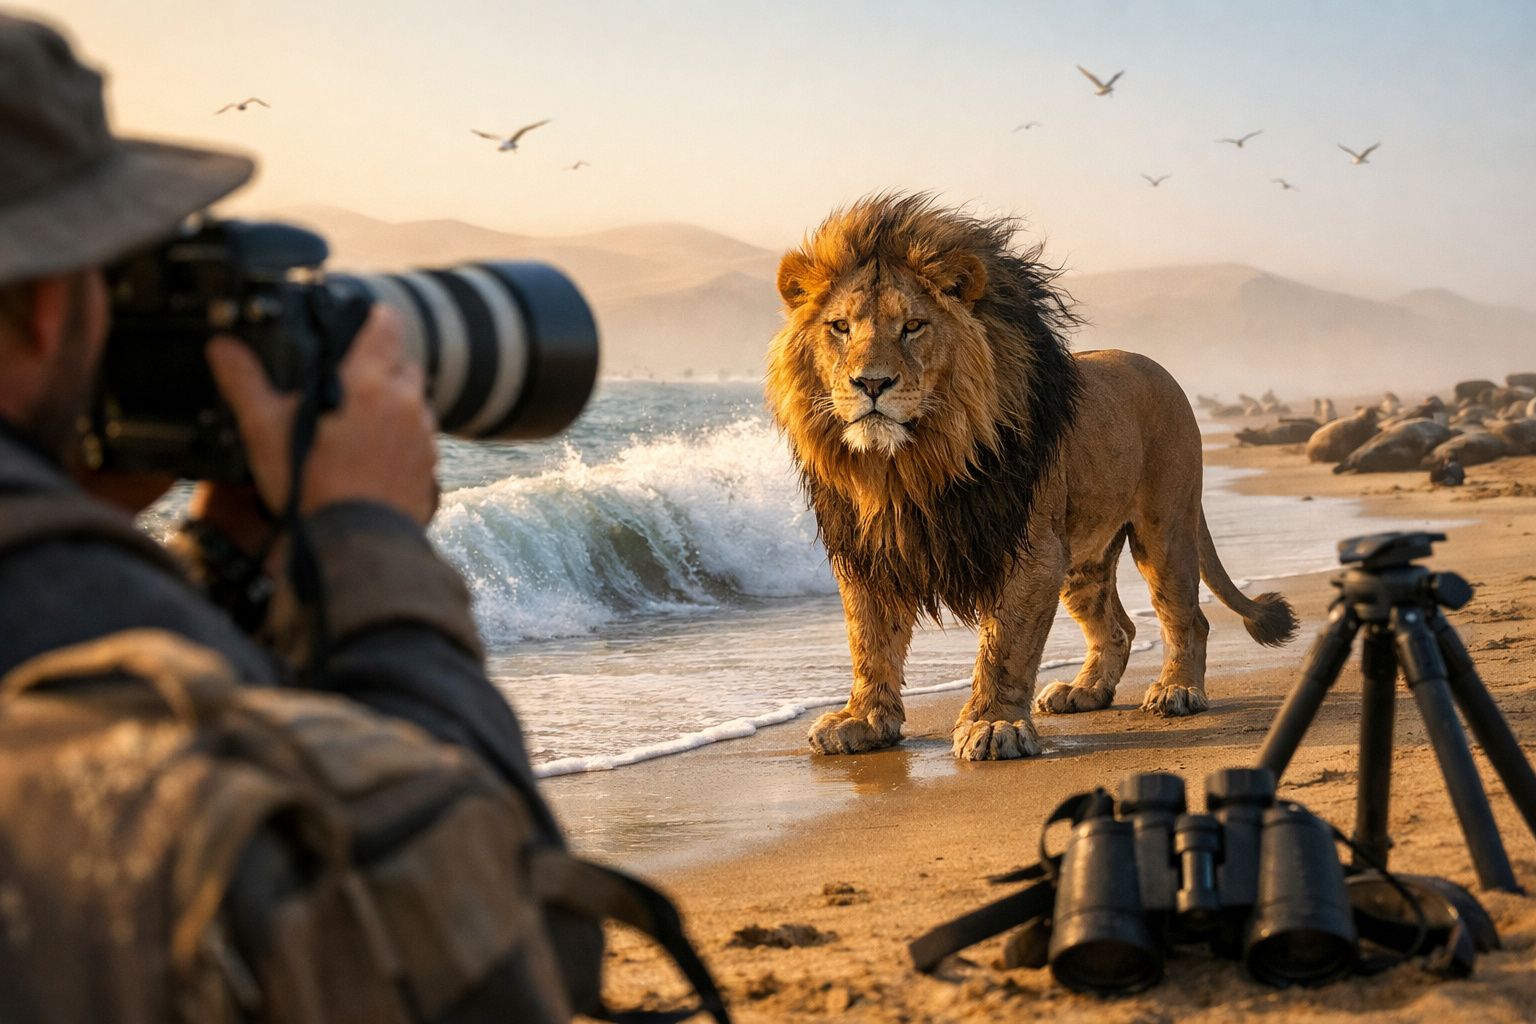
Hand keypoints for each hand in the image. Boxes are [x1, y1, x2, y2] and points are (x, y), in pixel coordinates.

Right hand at [206, 305, 438, 525]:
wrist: (353, 544)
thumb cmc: (310, 486)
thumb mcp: (265, 429)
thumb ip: (245, 381)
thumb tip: (222, 345)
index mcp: (370, 381)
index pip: (386, 324)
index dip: (373, 319)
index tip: (361, 322)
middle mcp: (406, 402)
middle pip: (402, 364)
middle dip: (380, 367)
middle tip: (347, 384)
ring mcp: (423, 436)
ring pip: (414, 403)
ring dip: (393, 406)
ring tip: (355, 426)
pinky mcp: (429, 467)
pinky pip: (419, 441)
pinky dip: (401, 442)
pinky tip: (372, 458)